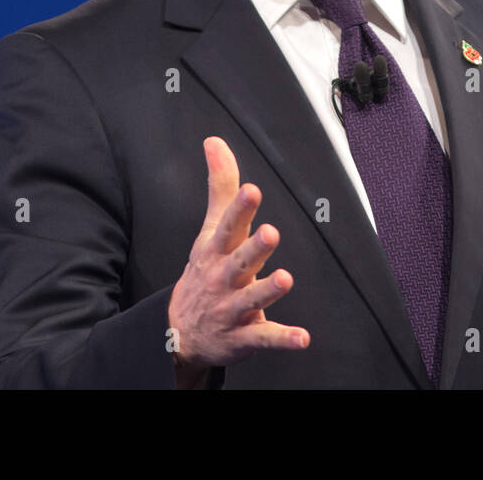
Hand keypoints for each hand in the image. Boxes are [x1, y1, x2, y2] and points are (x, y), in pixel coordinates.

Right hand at [167, 136, 309, 385]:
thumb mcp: (210, 228)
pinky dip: (283, 338)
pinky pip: (264, 337)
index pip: (227, 226)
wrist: (179, 331)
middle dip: (253, 248)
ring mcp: (232, 309)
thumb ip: (220, 186)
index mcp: (217, 251)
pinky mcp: (244, 336)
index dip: (239, 208)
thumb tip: (215, 142)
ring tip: (285, 279)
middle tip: (271, 232)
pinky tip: (303, 338)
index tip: (251, 190)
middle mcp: (223, 278)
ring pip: (250, 298)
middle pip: (239, 261)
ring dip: (267, 290)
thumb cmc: (204, 270)